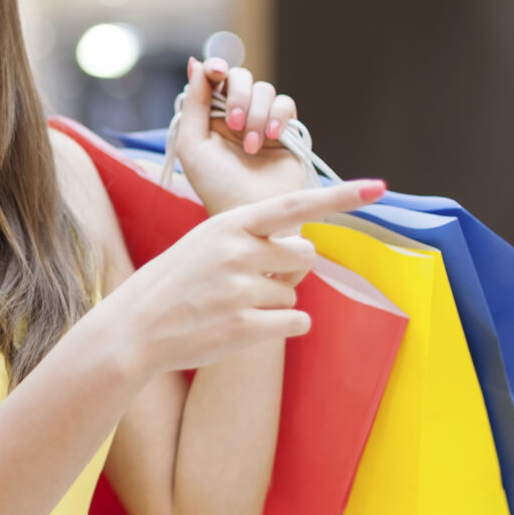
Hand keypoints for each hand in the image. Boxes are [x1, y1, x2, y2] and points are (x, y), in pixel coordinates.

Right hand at [103, 179, 384, 375]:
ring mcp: (241, 290)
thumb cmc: (176, 282)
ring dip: (275, 300)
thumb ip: (252, 238)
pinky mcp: (245, 327)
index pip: (294, 205)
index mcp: (229, 224)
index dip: (340, 196)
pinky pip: (296, 321)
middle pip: (304, 253)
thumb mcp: (206, 242)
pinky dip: (284, 325)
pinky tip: (248, 326)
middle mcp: (238, 252)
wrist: (134, 327)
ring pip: (296, 290)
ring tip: (232, 305)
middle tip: (252, 280)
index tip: (378, 187)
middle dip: (290, 267)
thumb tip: (304, 249)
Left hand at [173, 57, 308, 212]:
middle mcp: (236, 115)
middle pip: (241, 78)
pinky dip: (278, 116)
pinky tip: (271, 139)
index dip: (216, 68)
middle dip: (237, 95)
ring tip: (252, 146)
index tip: (218, 72)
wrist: (251, 211)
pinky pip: (286, 104)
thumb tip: (196, 63)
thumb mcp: (193, 144)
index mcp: (209, 117)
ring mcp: (262, 122)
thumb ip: (194, 103)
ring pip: (265, 90)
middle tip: (233, 124)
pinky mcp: (287, 130)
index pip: (214, 78)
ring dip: (257, 115)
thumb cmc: (216, 185)